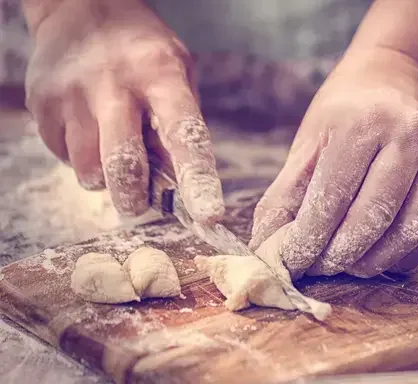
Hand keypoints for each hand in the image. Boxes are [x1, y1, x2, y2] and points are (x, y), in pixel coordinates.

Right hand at [23, 0, 222, 222]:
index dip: (197, 180)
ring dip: (105, 176)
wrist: (79, 9)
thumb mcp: (177, 73)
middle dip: (133, 197)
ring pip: (89, 170)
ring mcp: (71, 94)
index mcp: (160, 74)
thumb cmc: (142, 52)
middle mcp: (113, 84)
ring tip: (112, 144)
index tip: (209, 218)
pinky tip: (88, 128)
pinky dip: (81, 157)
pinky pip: (64, 157)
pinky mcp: (41, 105)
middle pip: (122, 163)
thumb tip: (180, 187)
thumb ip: (180, 124)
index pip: (184, 136)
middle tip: (138, 204)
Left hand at [249, 53, 417, 278]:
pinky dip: (406, 255)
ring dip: (375, 260)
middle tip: (320, 268)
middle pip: (372, 216)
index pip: (333, 196)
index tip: (292, 262)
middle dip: (341, 254)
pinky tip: (382, 260)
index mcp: (363, 123)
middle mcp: (406, 139)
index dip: (310, 238)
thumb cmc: (347, 112)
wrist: (400, 80)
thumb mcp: (310, 140)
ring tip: (349, 267)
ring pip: (408, 230)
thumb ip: (287, 193)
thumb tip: (266, 246)